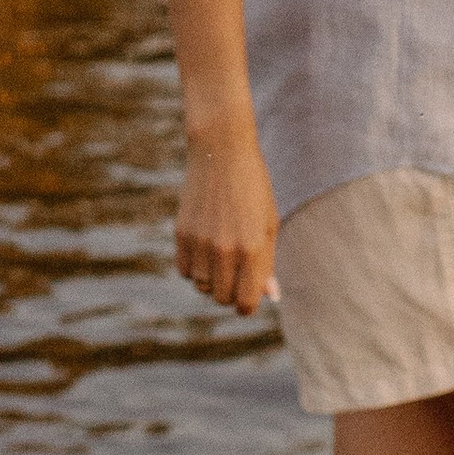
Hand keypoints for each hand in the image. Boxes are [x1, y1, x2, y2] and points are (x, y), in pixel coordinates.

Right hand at [175, 131, 278, 316]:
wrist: (221, 149)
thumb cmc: (252, 187)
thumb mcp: (268, 224)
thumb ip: (267, 263)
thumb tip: (271, 296)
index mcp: (252, 249)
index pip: (246, 302)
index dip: (247, 305)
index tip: (247, 297)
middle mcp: (225, 249)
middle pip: (222, 298)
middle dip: (229, 292)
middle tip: (234, 273)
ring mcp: (201, 242)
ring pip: (202, 287)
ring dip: (211, 280)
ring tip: (219, 257)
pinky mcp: (182, 233)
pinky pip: (185, 271)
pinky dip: (194, 268)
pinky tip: (203, 251)